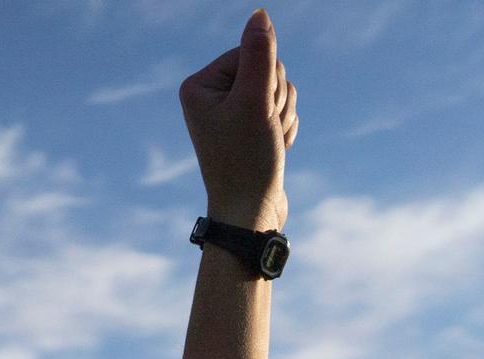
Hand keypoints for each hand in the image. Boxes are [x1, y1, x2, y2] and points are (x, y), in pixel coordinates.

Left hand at [179, 9, 297, 231]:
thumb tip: (260, 15)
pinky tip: (274, 149)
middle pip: (266, 68)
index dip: (267, 80)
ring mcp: (230, 114)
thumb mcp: (256, 101)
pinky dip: (284, 128)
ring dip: (283, 115)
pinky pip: (279, 110)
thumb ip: (260, 54)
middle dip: (276, 99)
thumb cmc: (248, 161)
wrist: (251, 213)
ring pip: (277, 90)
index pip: (251, 52)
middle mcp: (210, 97)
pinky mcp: (248, 129)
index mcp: (199, 85)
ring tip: (269, 143)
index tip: (257, 114)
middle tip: (264, 131)